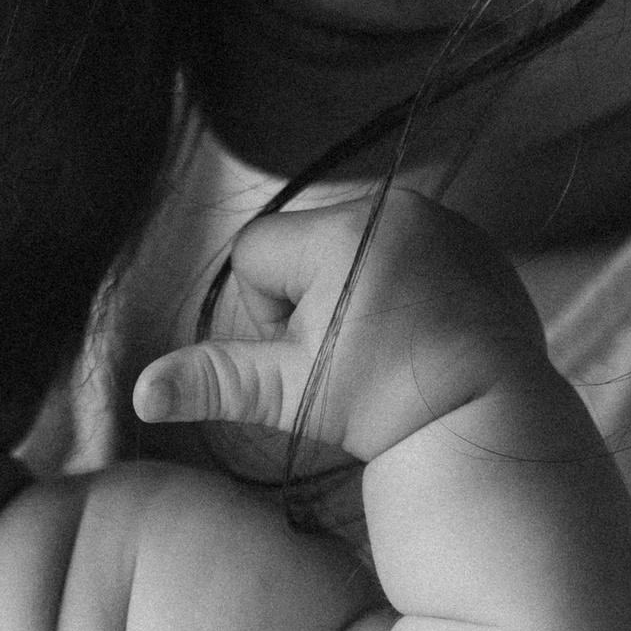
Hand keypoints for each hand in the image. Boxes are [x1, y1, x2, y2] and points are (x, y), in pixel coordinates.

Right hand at [132, 185, 553, 465]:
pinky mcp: (479, 243)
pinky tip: (423, 334)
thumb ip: (215, 380)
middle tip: (352, 356)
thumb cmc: (383, 408)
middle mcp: (397, 207)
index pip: (258, 252)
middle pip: (308, 246)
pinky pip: (412, 249)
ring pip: (359, 247)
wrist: (491, 424)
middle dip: (313, 298)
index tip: (313, 356)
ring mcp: (444, 222)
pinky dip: (406, 286)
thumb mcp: (291, 393)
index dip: (268, 313)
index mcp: (344, 231)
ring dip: (357, 291)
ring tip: (388, 346)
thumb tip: (140, 392)